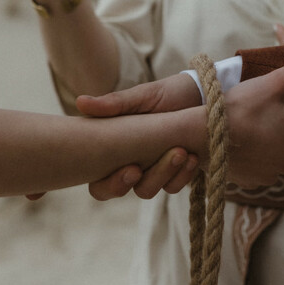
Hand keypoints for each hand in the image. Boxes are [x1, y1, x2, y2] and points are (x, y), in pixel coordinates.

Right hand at [76, 73, 202, 200]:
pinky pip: (172, 187)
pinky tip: (192, 157)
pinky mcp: (175, 175)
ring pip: (145, 190)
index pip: (93, 176)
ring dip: (161, 173)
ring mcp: (151, 171)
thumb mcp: (142, 96)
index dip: (97, 184)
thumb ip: (114, 104)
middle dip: (121, 184)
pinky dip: (182, 175)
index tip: (103, 175)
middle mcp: (128, 162)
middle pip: (111, 190)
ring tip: (180, 152)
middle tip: (135, 168)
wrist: (203, 98)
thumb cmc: (167, 94)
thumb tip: (80, 102)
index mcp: (113, 145)